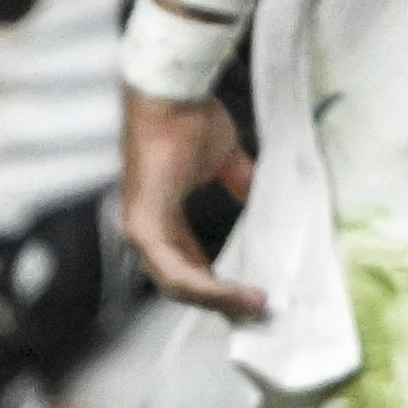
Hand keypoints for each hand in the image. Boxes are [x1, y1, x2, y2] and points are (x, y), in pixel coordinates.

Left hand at [118, 87, 260, 316]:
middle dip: (222, 303)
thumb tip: (267, 198)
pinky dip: (208, 288)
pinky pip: (176, 271)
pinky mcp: (145, 225)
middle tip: (258, 312)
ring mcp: (141, 229)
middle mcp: (146, 229)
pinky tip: (236, 293)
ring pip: (178, 285)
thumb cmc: (191, 120)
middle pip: (181, 284)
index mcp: (161, 217)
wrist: (175, 95)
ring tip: (254, 306)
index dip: (219, 286)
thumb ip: (240, 184)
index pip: (186, 265)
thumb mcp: (226, 161)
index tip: (254, 294)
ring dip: (219, 301)